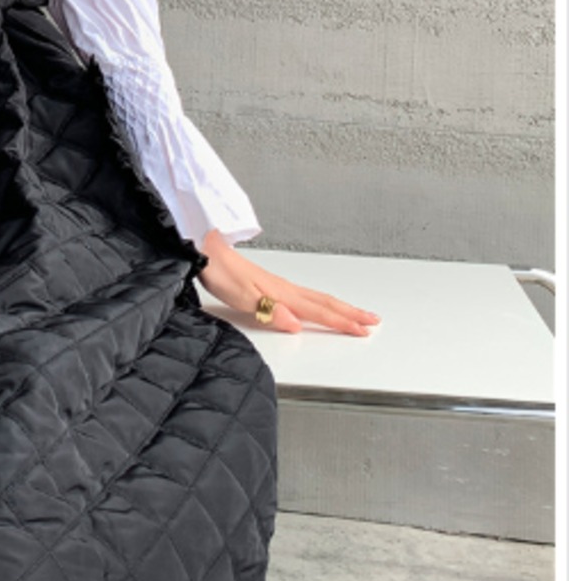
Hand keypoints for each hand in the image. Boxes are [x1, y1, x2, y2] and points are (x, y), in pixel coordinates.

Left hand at [196, 230, 380, 336]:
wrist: (205, 249)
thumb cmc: (220, 272)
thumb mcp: (242, 296)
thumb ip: (270, 311)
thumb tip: (296, 323)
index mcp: (281, 293)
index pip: (318, 311)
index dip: (342, 322)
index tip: (364, 331)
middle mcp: (284, 288)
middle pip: (324, 303)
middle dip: (350, 313)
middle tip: (373, 321)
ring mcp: (278, 285)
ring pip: (317, 298)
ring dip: (339, 307)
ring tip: (356, 314)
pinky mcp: (270, 284)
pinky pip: (305, 295)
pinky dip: (320, 302)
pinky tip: (319, 305)